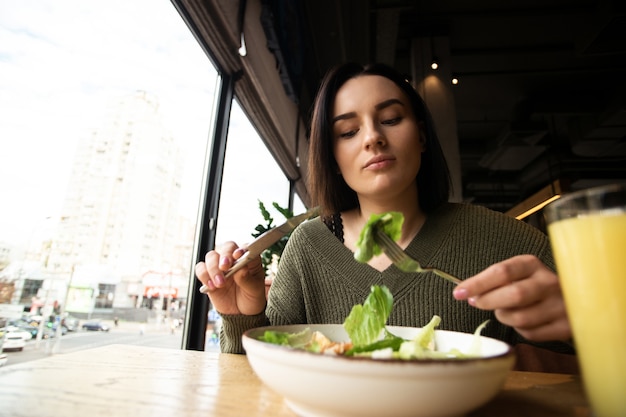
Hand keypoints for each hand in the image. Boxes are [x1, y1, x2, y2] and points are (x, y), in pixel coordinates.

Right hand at [195, 241, 266, 315]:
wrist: (240, 312)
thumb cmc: (251, 297)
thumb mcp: (255, 291)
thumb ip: (247, 279)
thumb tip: (242, 269)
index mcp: (249, 259)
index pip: (245, 247)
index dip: (241, 249)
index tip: (238, 255)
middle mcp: (234, 259)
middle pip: (226, 247)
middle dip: (224, 256)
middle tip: (225, 267)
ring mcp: (220, 266)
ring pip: (211, 256)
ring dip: (214, 268)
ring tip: (220, 284)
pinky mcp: (208, 275)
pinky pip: (200, 268)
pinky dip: (203, 275)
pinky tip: (211, 286)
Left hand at [453, 255, 571, 341]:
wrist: (575, 298)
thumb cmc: (533, 286)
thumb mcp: (517, 275)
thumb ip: (495, 282)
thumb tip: (468, 294)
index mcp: (533, 264)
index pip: (502, 271)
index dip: (477, 283)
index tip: (458, 292)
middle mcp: (550, 282)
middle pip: (513, 294)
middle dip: (488, 301)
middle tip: (476, 303)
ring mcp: (561, 305)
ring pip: (519, 318)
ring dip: (504, 317)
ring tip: (505, 311)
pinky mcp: (565, 326)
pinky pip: (530, 333)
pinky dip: (520, 330)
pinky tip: (524, 321)